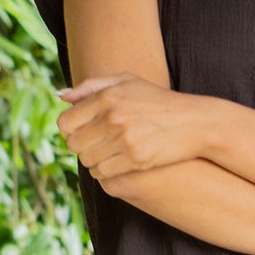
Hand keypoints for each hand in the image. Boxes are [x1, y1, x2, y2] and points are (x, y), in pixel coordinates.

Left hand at [56, 74, 202, 183]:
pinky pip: (103, 173)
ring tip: (105, 154)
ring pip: (87, 160)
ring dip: (92, 160)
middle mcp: (113, 117)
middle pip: (74, 144)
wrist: (195, 122)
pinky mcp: (136, 159)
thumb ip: (92, 86)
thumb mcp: (127, 82)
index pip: (66, 122)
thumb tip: (60, 96)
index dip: (69, 130)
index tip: (81, 132)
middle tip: (94, 145)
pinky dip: (103, 171)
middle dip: (80, 147)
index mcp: (107, 97)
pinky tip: (114, 164)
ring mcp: (124, 139)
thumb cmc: (158, 101)